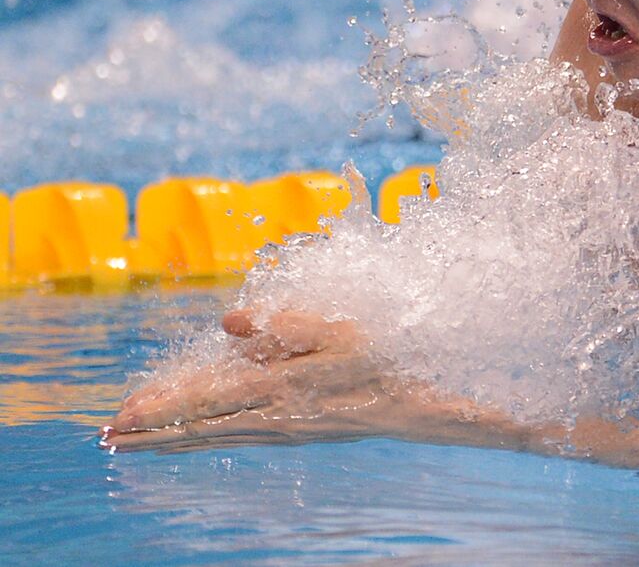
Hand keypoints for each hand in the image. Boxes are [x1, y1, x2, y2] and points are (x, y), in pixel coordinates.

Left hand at [101, 308, 394, 452]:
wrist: (405, 406)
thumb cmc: (374, 359)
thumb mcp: (337, 330)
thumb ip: (284, 325)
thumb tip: (231, 321)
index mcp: (277, 387)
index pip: (204, 400)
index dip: (160, 408)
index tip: (122, 416)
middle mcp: (270, 416)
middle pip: (197, 427)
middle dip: (149, 432)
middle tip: (106, 437)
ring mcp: (277, 430)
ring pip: (209, 437)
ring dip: (166, 440)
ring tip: (130, 443)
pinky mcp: (286, 434)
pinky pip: (228, 438)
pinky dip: (197, 440)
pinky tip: (184, 440)